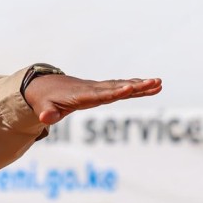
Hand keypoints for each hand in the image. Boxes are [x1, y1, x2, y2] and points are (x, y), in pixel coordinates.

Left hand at [23, 74, 162, 125]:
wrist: (45, 86)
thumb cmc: (46, 100)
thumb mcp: (44, 108)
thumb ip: (47, 113)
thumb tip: (45, 119)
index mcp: (82, 96)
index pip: (101, 95)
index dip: (115, 92)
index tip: (129, 88)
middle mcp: (93, 90)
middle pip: (118, 88)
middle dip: (136, 86)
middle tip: (154, 82)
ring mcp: (99, 88)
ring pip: (123, 86)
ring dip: (141, 85)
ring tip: (159, 83)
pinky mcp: (102, 89)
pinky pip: (121, 87)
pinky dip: (135, 86)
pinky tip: (150, 85)